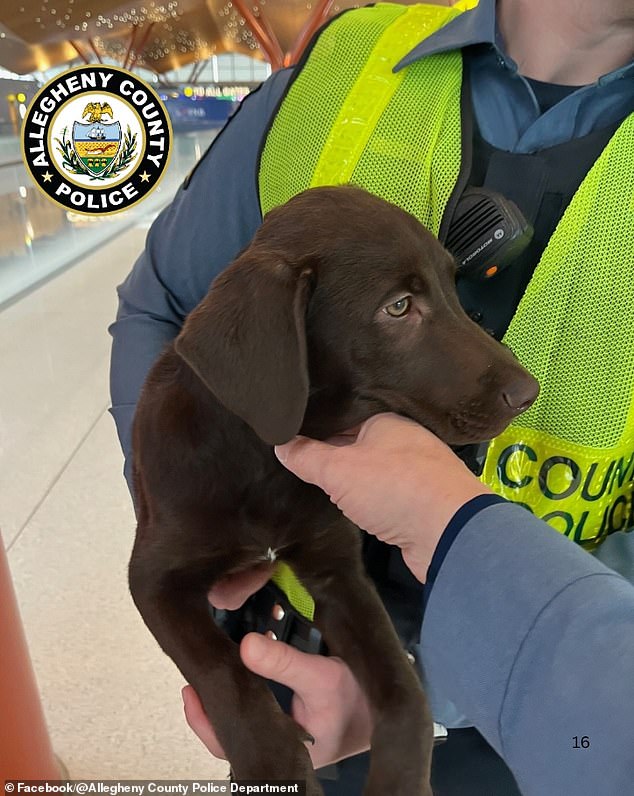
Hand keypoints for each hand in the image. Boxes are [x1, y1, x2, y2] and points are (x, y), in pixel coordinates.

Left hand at [183, 633, 371, 767]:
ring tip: (215, 664)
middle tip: (197, 671)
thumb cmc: (360, 698)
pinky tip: (242, 662)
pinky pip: (260, 705)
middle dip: (213, 702)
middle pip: (232, 730)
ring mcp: (283, 736)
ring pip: (245, 716)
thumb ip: (284, 663)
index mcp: (282, 752)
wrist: (388, 703)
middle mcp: (278, 748)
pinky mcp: (289, 720)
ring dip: (230, 692)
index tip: (189, 689)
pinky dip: (248, 685)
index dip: (205, 720)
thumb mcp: (322, 677)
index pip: (229, 743)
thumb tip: (245, 645)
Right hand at [275, 413, 490, 581]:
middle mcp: (402, 439)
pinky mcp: (419, 500)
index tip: (284, 432)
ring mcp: (414, 470)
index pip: (340, 415)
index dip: (312, 425)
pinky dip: (365, 497)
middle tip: (289, 457)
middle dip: (329, 452)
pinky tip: (346, 502)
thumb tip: (279, 443)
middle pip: (354, 442)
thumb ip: (307, 456)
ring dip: (348, 477)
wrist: (450, 533)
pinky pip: (382, 492)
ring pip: (370, 469)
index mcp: (385, 418)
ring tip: (311, 480)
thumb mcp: (339, 470)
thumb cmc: (394, 487)